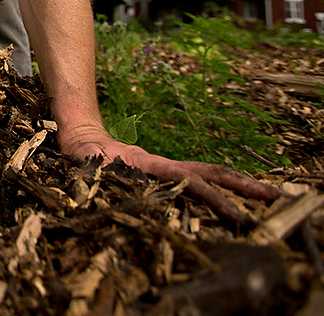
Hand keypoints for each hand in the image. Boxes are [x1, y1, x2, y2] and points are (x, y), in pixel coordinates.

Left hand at [62, 131, 281, 222]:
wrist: (80, 137)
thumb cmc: (81, 153)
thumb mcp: (87, 160)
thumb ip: (96, 166)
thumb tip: (108, 169)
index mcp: (150, 166)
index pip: (191, 181)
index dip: (215, 198)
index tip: (237, 215)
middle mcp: (163, 168)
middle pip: (210, 174)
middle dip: (242, 187)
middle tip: (274, 200)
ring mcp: (163, 171)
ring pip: (205, 177)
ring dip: (234, 189)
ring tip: (264, 200)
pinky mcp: (158, 177)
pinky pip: (192, 183)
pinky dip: (214, 190)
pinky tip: (227, 203)